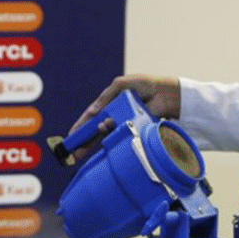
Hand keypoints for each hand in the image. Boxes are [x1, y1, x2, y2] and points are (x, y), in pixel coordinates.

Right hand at [67, 74, 182, 162]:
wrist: (166, 93)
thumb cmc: (145, 85)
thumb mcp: (121, 85)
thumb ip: (106, 96)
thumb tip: (93, 112)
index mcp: (111, 103)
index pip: (92, 116)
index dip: (81, 126)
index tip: (71, 136)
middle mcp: (116, 115)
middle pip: (96, 130)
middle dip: (84, 141)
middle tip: (74, 153)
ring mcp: (124, 123)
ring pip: (106, 134)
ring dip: (95, 140)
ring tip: (87, 144)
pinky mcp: (133, 128)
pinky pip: (119, 134)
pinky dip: (110, 134)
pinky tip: (104, 132)